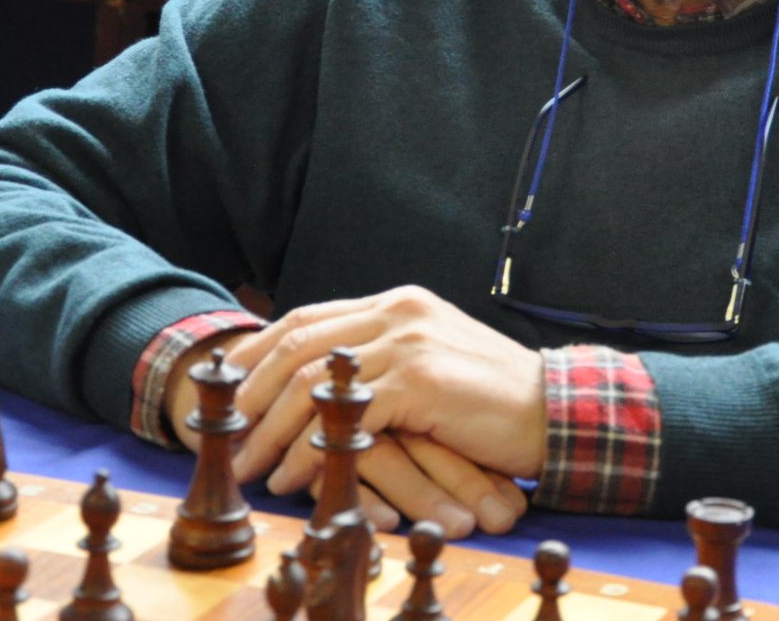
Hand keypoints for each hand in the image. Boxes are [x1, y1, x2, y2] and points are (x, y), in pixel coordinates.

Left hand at [159, 314, 529, 537]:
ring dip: (272, 426)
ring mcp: (407, 342)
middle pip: (298, 343)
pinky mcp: (418, 381)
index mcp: (399, 303)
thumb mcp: (435, 364)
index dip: (260, 350)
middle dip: (251, 390)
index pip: (309, 317)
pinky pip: (346, 414)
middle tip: (223, 429)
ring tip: (251, 463)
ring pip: (313, 380)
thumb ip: (386, 363)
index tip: (228, 385)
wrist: (555, 410)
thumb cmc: (497, 400)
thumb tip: (331, 389)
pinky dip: (312, 447)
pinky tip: (296, 475)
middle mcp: (398, 312)